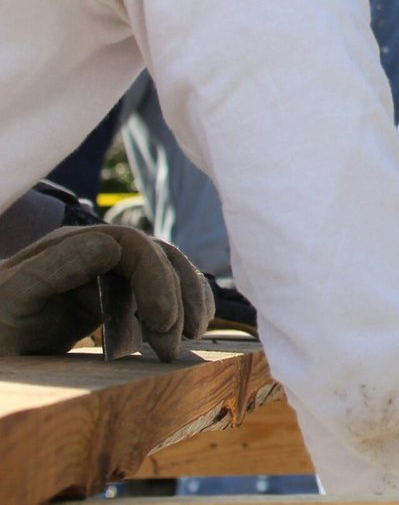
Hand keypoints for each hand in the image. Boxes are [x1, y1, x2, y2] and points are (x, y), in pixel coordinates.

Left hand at [0, 225, 214, 359]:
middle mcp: (95, 253)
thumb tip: (112, 247)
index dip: (158, 279)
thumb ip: (54, 268)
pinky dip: (180, 306)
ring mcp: (106, 275)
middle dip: (176, 298)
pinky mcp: (113, 298)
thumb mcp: (13, 297)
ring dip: (185, 303)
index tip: (162, 322)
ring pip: (166, 273)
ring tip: (187, 340)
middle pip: (158, 258)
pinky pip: (159, 292)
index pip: (134, 245)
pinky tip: (189, 328)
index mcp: (72, 245)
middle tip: (174, 345)